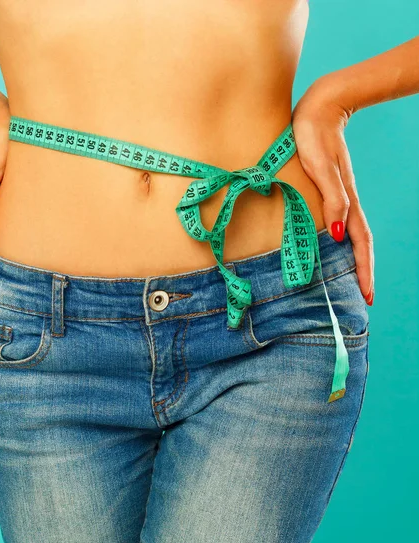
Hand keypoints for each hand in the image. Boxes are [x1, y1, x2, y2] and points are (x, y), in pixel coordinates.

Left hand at [292, 77, 373, 305]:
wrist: (319, 106)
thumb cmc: (314, 134)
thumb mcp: (320, 166)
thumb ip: (332, 198)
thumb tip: (336, 235)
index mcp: (346, 199)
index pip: (358, 242)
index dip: (363, 269)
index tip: (367, 295)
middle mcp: (346, 200)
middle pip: (359, 242)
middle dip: (363, 270)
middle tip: (364, 297)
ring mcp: (340, 194)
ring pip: (351, 233)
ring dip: (354, 258)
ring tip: (353, 279)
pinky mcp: (331, 187)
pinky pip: (341, 220)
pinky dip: (342, 239)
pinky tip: (335, 245)